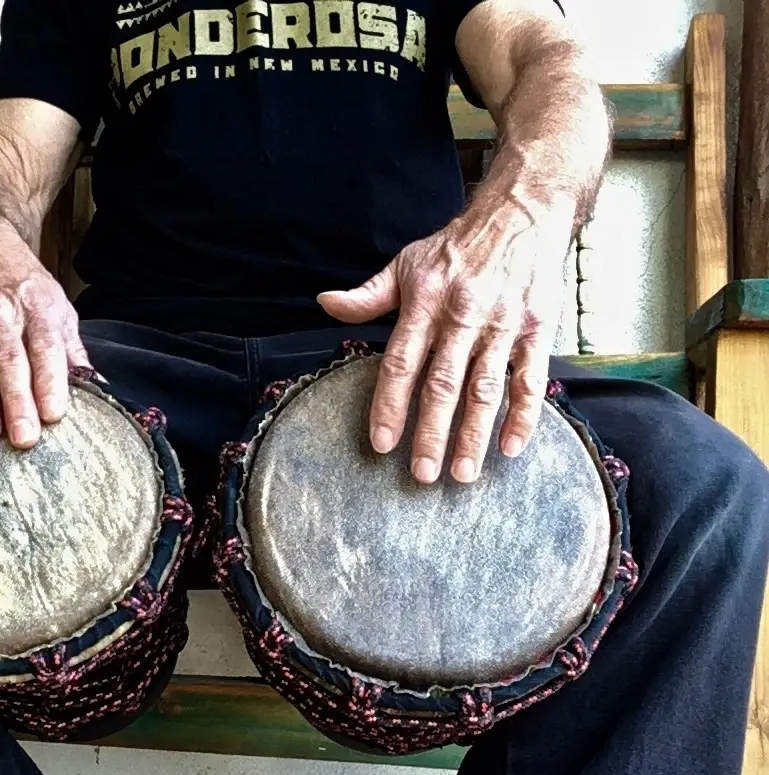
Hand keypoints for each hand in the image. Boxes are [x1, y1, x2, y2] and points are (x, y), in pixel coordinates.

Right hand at [0, 216, 88, 448]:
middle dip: (17, 401)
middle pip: (12, 362)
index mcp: (39, 310)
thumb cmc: (22, 282)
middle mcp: (4, 316)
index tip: (55, 414)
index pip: (47, 349)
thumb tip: (97, 385)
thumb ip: (72, 349)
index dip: (51, 382)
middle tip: (23, 438)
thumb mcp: (56, 306)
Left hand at [318, 196, 572, 484]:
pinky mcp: (537, 330)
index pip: (401, 363)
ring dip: (474, 435)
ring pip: (486, 389)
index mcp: (425, 302)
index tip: (382, 443)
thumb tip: (326, 304)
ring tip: (462, 474)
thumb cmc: (457, 246)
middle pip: (443, 384)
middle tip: (422, 474)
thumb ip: (369, 295)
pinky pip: (530, 380)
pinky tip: (511, 448)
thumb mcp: (407, 263)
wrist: (523, 211)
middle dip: (431, 433)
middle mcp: (463, 315)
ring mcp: (503, 324)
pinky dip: (524, 416)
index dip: (389, 405)